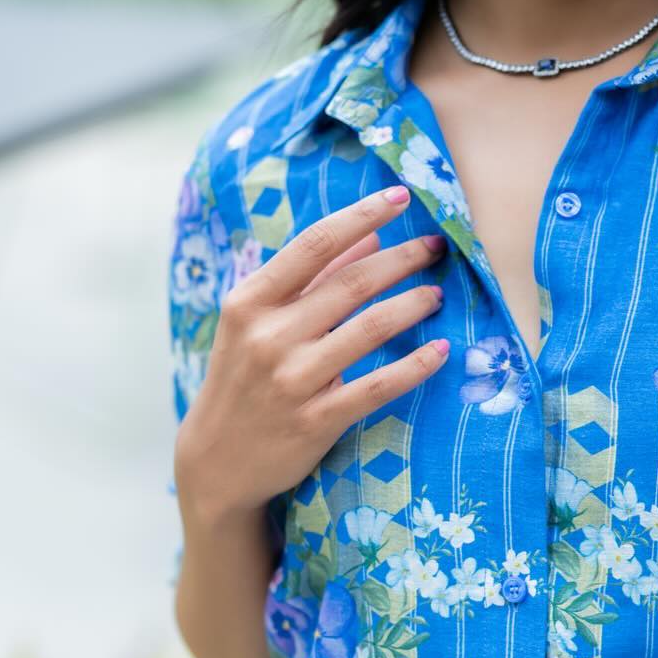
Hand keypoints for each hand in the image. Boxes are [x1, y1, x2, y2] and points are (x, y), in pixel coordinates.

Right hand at [174, 183, 447, 529]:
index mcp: (250, 301)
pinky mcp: (317, 419)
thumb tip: (369, 233)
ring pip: (371, 328)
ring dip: (413, 305)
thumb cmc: (243, 378)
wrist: (216, 460)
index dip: (362, 216)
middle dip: (403, 258)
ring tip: (437, 294)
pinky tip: (441, 351)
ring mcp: (293, 379)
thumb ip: (309, 278)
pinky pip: (378, 385)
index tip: (400, 197)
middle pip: (352, 282)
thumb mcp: (257, 322)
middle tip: (436, 246)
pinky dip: (415, 365)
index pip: (314, 244)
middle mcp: (269, 335)